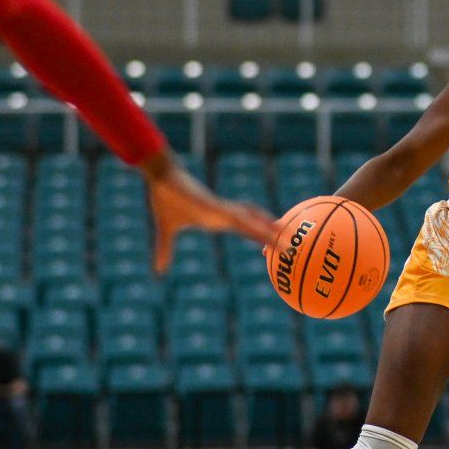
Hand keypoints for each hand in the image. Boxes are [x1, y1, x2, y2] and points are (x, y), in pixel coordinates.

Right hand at [140, 150, 277, 274]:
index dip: (260, 237)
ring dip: (266, 229)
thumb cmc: (165, 199)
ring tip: (284, 238)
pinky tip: (258, 227)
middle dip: (271, 235)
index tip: (275, 248)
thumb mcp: (165, 230)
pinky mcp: (211, 205)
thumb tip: (158, 271)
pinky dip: (246, 221)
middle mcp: (223, 214)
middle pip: (253, 225)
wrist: (160, 177)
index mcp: (217, 220)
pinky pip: (233, 215)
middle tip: (291, 247)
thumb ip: (164, 250)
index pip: (246, 230)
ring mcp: (219, 209)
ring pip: (248, 220)